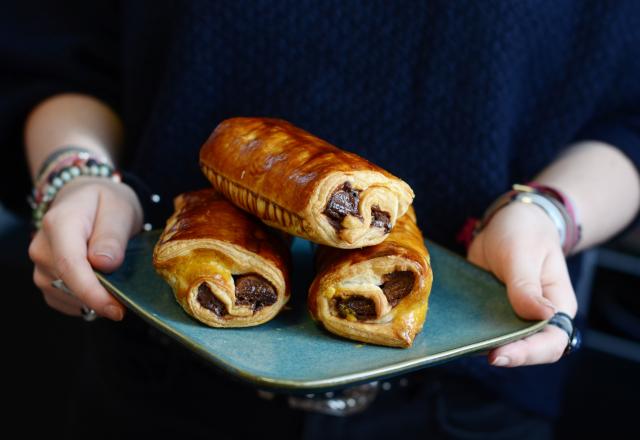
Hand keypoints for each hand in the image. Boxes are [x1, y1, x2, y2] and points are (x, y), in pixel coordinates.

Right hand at [29, 177, 142, 319]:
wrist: (85, 199)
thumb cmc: (105, 202)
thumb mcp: (119, 209)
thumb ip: (112, 235)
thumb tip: (105, 264)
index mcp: (60, 224)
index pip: (70, 265)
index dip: (92, 292)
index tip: (116, 309)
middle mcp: (42, 247)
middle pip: (69, 285)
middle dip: (102, 296)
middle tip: (130, 285)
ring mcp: (40, 266)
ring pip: (69, 297)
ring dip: (96, 297)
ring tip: (116, 274)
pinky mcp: (46, 281)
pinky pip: (68, 302)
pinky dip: (88, 300)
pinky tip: (103, 284)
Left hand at [467, 202, 577, 366]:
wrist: (509, 220)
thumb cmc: (525, 232)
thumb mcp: (523, 254)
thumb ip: (527, 287)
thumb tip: (545, 317)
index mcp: (557, 306)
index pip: (551, 342)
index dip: (527, 353)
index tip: (499, 354)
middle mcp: (537, 317)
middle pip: (526, 349)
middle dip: (504, 354)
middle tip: (479, 352)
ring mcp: (513, 316)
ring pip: (501, 341)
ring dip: (484, 345)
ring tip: (462, 344)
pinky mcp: (491, 310)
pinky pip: (482, 327)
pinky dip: (470, 331)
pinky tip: (453, 331)